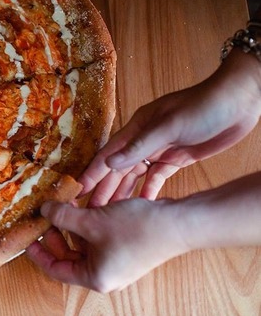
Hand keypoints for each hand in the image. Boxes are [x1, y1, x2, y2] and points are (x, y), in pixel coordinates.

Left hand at [26, 199, 186, 292]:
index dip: (39, 253)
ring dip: (73, 223)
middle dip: (56, 233)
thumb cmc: (137, 229)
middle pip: (69, 255)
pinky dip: (89, 221)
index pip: (56, 269)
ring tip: (63, 203)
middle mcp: (105, 273)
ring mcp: (117, 261)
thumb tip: (44, 210)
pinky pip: (99, 235)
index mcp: (95, 277)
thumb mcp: (92, 220)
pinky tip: (84, 202)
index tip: (28, 238)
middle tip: (45, 215)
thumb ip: (63, 216)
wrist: (179, 223)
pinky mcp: (126, 247)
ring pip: (84, 242)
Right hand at [80, 50, 260, 205]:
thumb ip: (140, 146)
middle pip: (118, 168)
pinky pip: (156, 178)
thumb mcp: (169, 126)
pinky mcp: (176, 159)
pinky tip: (141, 206)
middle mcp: (144, 140)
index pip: (107, 154)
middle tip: (90, 211)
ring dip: (122, 193)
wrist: (239, 101)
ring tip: (110, 213)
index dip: (92, 172)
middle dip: (103, 188)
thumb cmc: (203, 106)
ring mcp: (160, 150)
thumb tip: (110, 163)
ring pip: (134, 176)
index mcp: (136, 128)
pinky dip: (148, 191)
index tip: (76, 190)